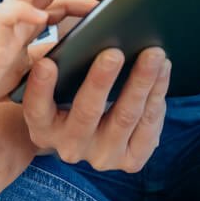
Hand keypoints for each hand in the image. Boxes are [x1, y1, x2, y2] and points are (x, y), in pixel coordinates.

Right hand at [20, 44, 171, 172]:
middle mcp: (69, 148)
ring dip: (141, 82)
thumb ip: (52, 60)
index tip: (47, 63)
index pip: (36, 108)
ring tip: (153, 54)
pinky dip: (157, 94)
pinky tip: (163, 69)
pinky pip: (149, 127)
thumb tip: (66, 39)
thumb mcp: (54, 77)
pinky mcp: (131, 160)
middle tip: (113, 52)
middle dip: (101, 81)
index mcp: (42, 127)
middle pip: (86, 112)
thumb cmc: (69, 88)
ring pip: (125, 117)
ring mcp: (102, 157)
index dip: (40, 87)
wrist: (92, 128)